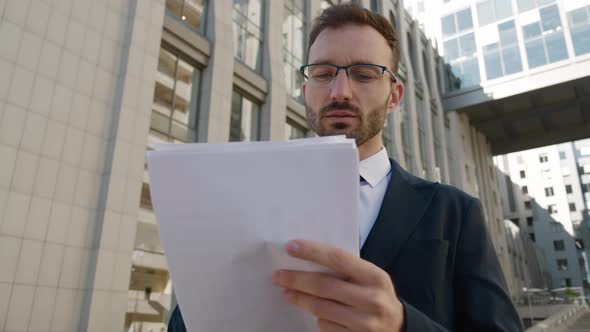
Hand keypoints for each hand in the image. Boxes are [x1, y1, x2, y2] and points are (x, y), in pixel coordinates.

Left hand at [272, 239, 403, 331]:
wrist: (397, 328)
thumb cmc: (376, 296)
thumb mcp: (370, 278)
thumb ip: (347, 269)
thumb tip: (308, 258)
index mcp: (374, 276)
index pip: (338, 258)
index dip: (312, 251)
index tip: (290, 247)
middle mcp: (371, 299)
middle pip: (324, 286)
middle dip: (296, 279)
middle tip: (278, 276)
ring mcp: (364, 322)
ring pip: (321, 308)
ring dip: (300, 299)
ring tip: (287, 292)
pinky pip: (326, 327)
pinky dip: (317, 318)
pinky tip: (314, 312)